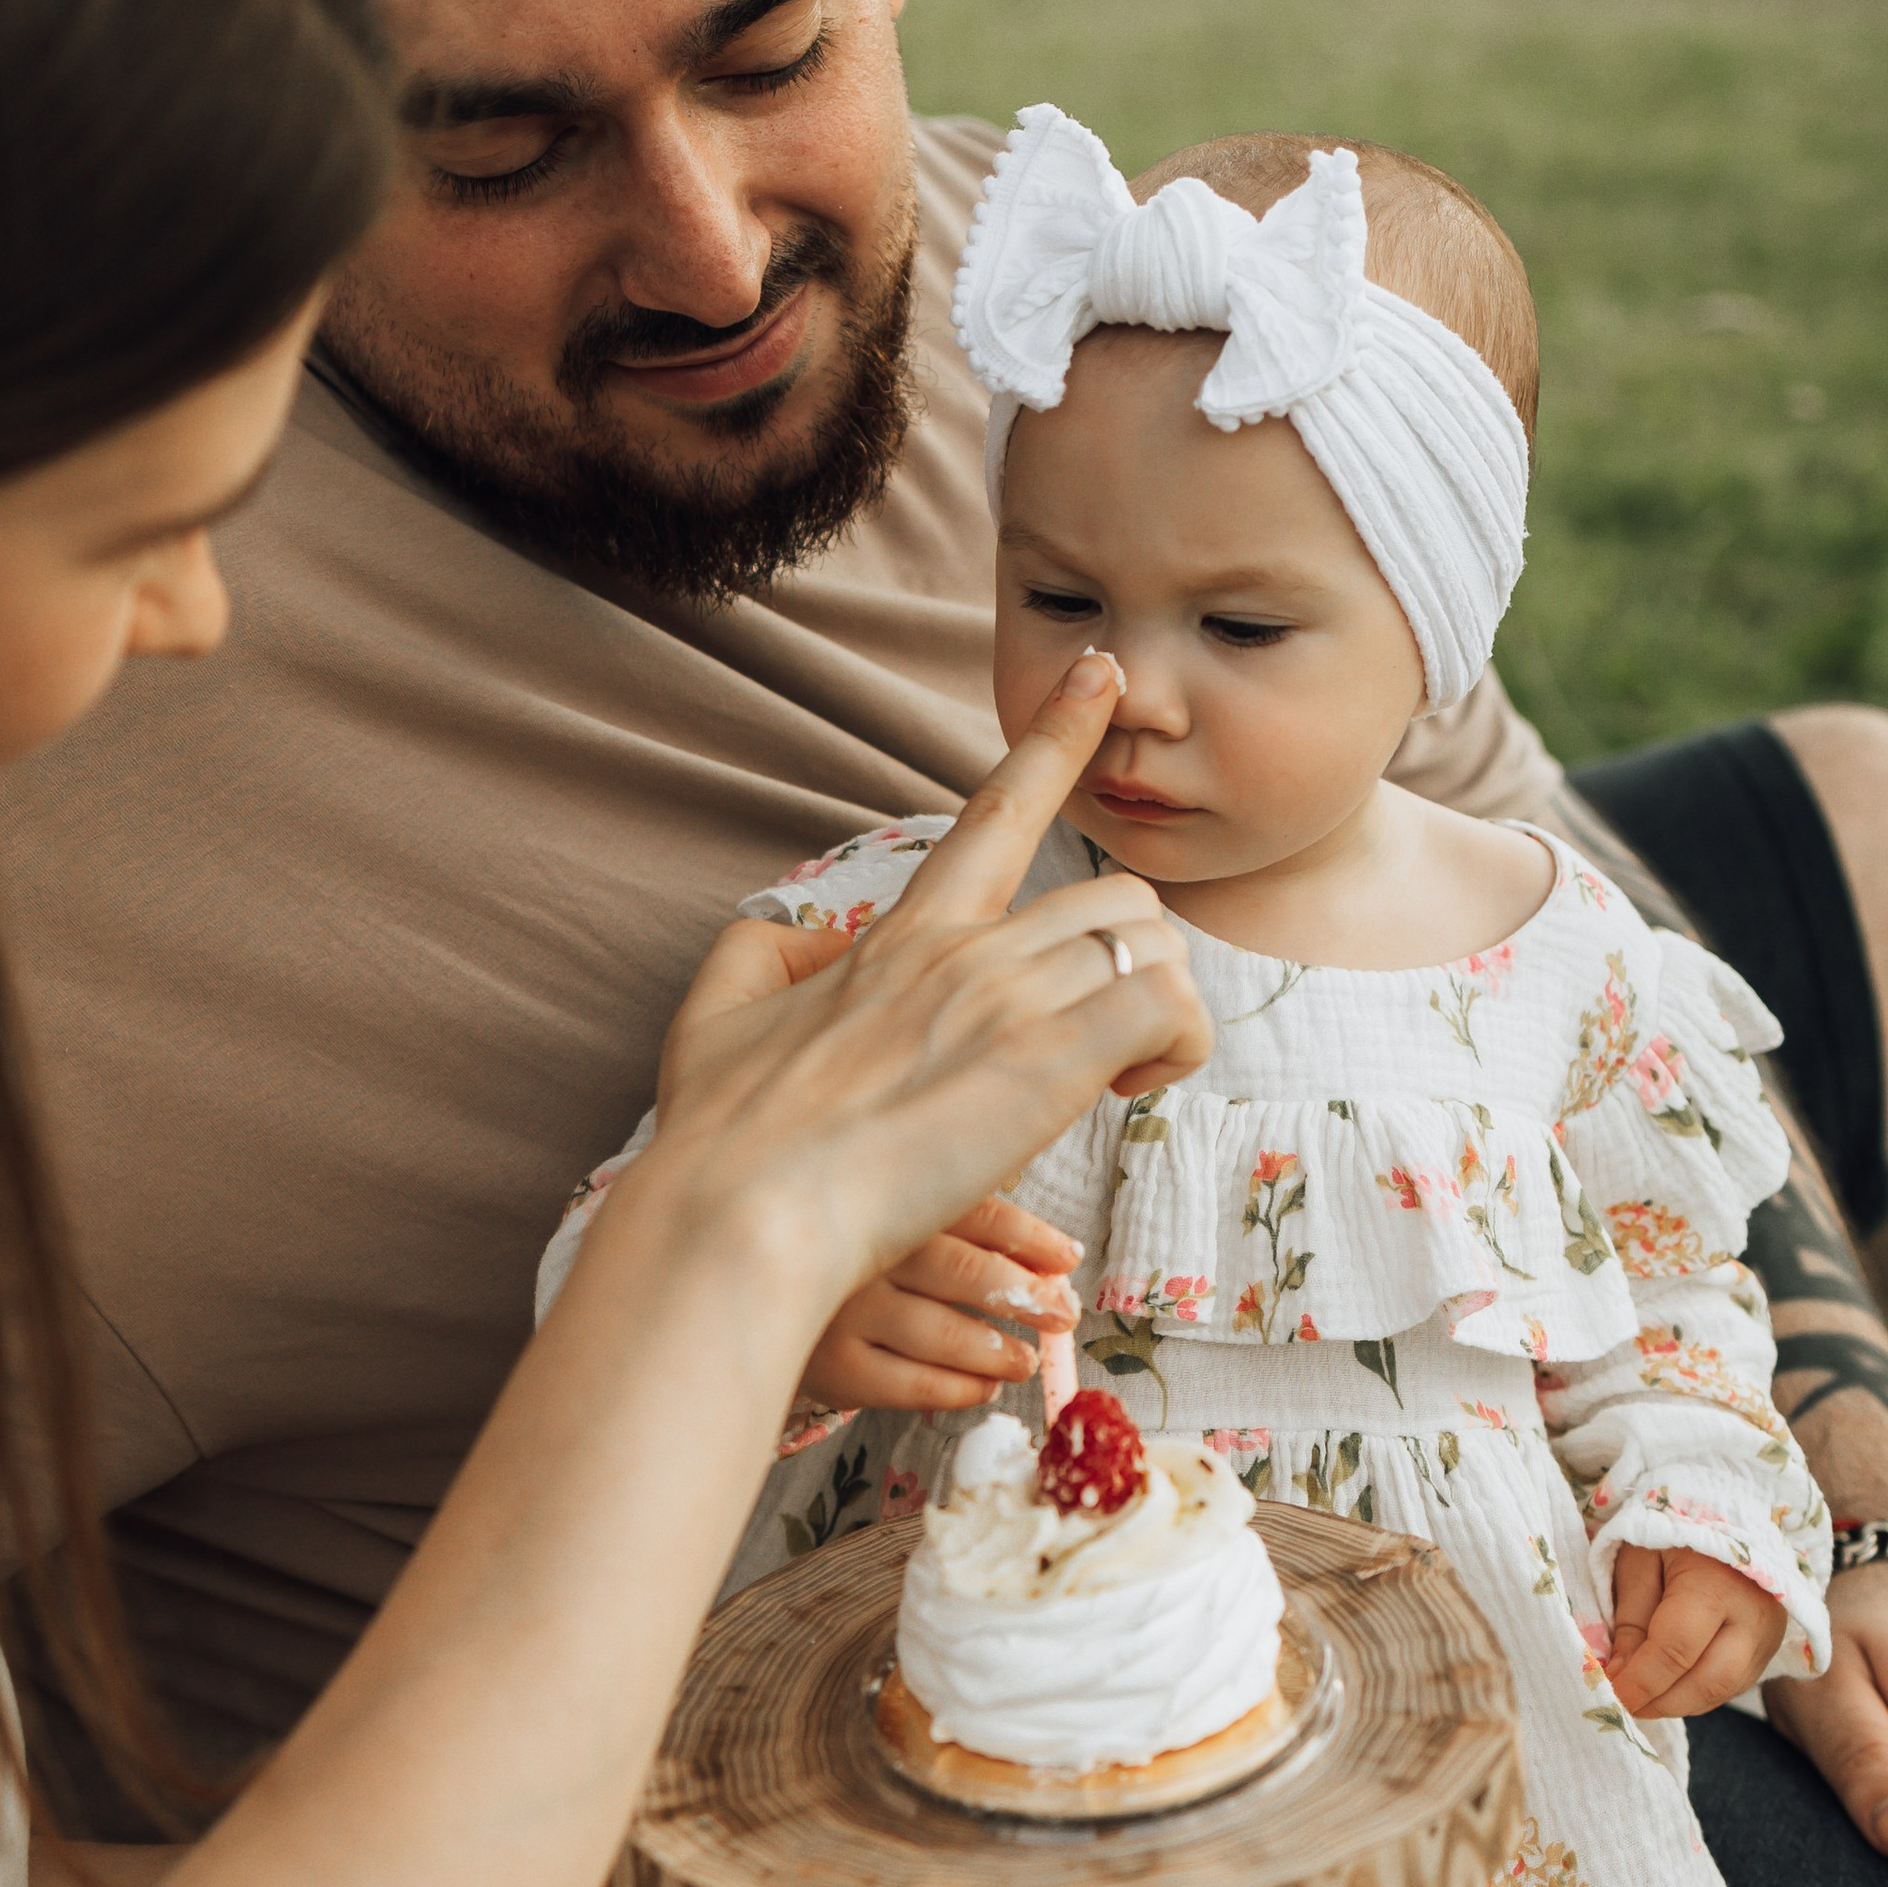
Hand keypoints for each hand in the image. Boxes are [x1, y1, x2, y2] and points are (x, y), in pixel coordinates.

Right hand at [649, 653, 1210, 1314]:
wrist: (739, 1212)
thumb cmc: (722, 1138)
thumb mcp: (710, 1022)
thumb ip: (750, 957)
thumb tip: (785, 932)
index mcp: (903, 935)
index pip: (999, 809)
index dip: (1058, 734)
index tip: (1100, 675)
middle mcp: (968, 950)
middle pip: (1117, 899)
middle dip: (1134, 968)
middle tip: (1099, 1048)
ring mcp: (1010, 1000)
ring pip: (1154, 947)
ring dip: (1158, 1011)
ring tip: (1112, 1079)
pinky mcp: (1048, 1065)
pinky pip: (1169, 1008)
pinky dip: (1177, 1045)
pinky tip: (1127, 1091)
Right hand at [801, 1195, 1081, 1412]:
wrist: (755, 1297)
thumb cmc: (853, 1261)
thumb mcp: (899, 1225)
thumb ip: (965, 1232)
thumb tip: (1057, 1263)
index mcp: (889, 1202)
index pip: (975, 1212)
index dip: (1031, 1239)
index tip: (1068, 1259)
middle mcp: (864, 1252)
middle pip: (963, 1271)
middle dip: (1025, 1296)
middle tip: (1061, 1315)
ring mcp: (845, 1312)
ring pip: (941, 1334)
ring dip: (997, 1350)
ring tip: (1024, 1360)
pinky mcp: (834, 1368)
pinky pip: (912, 1385)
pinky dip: (959, 1389)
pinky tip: (984, 1386)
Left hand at [1605, 1546, 1786, 1719]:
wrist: (1732, 1513)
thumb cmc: (1676, 1532)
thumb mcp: (1640, 1560)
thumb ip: (1629, 1618)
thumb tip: (1618, 1673)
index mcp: (1717, 1585)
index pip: (1676, 1650)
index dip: (1639, 1681)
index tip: (1607, 1692)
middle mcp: (1754, 1617)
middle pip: (1708, 1683)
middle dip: (1660, 1702)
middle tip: (1621, 1704)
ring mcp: (1769, 1636)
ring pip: (1722, 1691)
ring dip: (1676, 1703)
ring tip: (1639, 1698)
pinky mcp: (1769, 1648)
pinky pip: (1731, 1685)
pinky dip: (1695, 1694)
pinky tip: (1667, 1688)